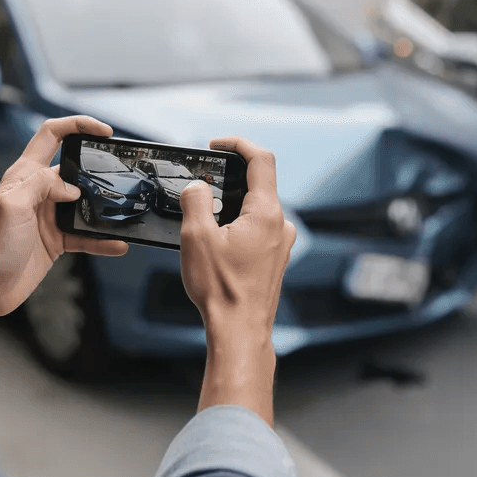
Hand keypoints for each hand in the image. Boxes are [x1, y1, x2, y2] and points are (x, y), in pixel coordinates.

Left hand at [0, 116, 127, 317]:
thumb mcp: (12, 206)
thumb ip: (41, 185)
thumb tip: (72, 189)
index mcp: (25, 175)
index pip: (52, 135)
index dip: (77, 125)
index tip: (104, 131)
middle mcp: (39, 192)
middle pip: (75, 168)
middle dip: (99, 167)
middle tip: (121, 172)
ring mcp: (50, 216)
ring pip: (86, 203)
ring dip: (105, 207)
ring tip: (124, 211)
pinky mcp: (57, 240)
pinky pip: (86, 236)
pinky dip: (103, 240)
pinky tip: (118, 244)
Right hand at [178, 138, 295, 425]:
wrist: (240, 332)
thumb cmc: (221, 290)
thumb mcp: (196, 238)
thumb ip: (195, 202)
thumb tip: (197, 188)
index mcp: (266, 213)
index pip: (261, 160)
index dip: (239, 144)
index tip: (217, 144)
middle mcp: (280, 225)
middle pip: (258, 184)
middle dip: (228, 179)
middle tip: (201, 186)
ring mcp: (281, 243)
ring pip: (256, 209)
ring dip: (231, 205)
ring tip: (204, 221)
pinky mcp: (276, 259)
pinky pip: (258, 229)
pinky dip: (237, 225)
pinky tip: (217, 243)